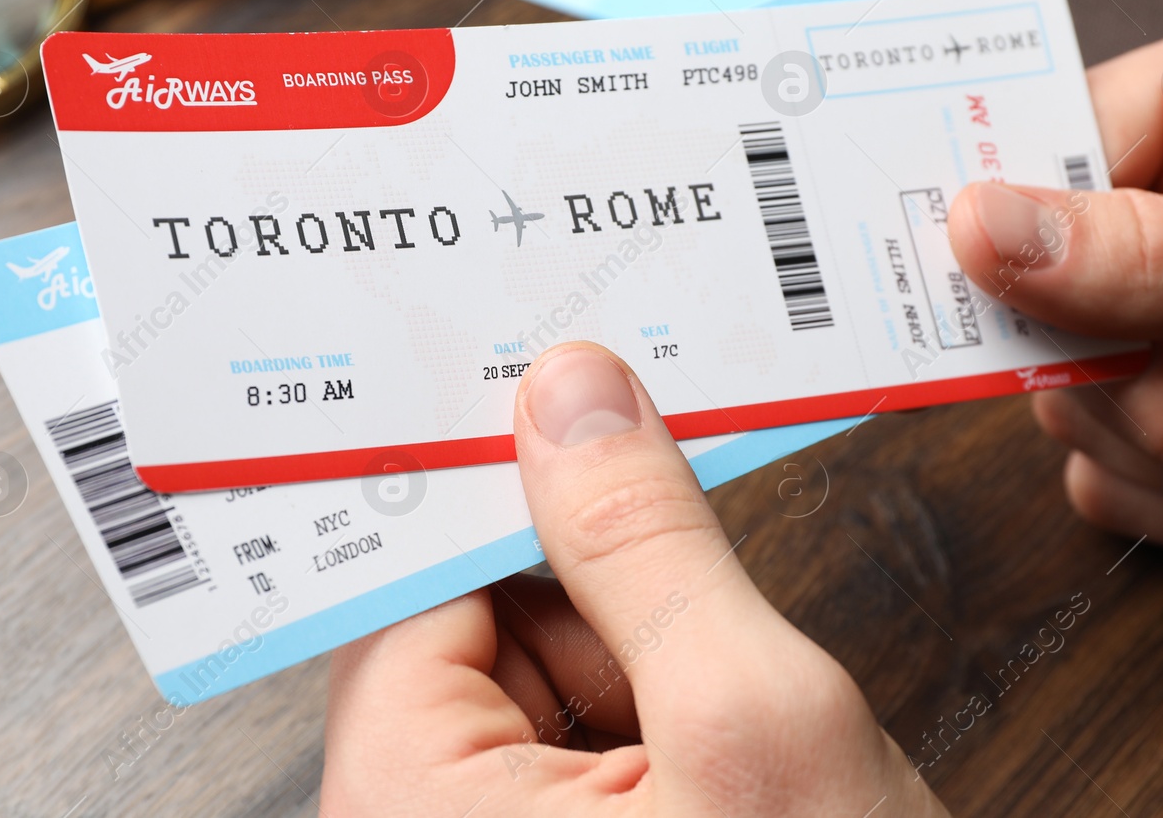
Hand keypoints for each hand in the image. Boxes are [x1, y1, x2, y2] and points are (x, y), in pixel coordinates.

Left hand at [319, 343, 946, 816]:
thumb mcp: (752, 721)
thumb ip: (647, 545)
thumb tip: (569, 393)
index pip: (411, 599)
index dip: (491, 496)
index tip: (554, 400)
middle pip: (482, 639)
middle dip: (605, 610)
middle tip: (704, 628)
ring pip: (551, 689)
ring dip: (650, 675)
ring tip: (741, 741)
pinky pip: (590, 751)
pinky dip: (665, 726)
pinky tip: (738, 769)